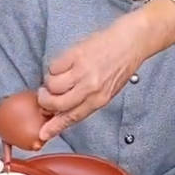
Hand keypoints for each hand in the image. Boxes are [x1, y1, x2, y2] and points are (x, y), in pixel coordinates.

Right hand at [34, 0, 174, 144]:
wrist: (131, 41)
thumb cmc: (121, 64)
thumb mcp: (108, 90)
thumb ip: (87, 102)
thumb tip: (64, 112)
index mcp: (100, 99)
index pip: (72, 117)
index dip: (55, 126)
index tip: (43, 133)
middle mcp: (91, 87)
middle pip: (56, 103)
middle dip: (45, 101)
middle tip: (45, 96)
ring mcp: (82, 71)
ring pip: (52, 85)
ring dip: (49, 83)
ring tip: (58, 77)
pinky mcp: (76, 55)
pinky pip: (53, 67)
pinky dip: (54, 67)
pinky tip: (64, 64)